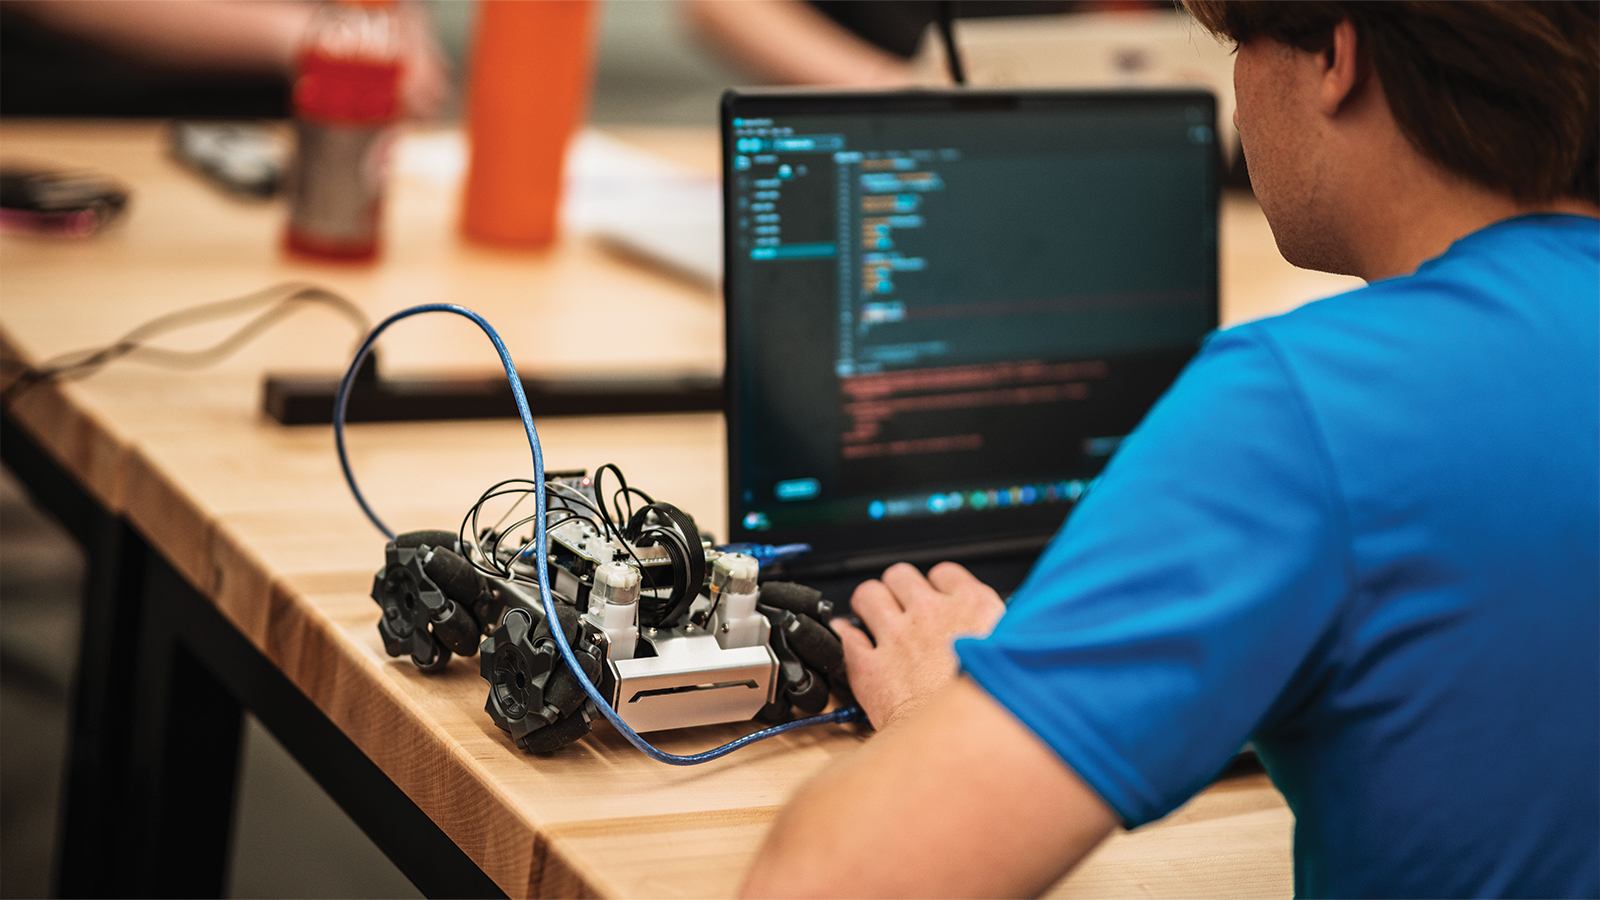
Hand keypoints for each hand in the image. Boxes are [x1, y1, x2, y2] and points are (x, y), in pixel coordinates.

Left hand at [833, 562, 1004, 729]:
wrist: (963, 745)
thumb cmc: (993, 707)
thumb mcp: (1014, 654)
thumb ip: (1002, 630)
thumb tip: (1008, 625)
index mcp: (972, 606)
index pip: (944, 573)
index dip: (937, 585)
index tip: (935, 597)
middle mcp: (930, 613)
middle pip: (900, 576)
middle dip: (898, 588)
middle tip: (899, 603)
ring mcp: (897, 637)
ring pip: (868, 596)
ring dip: (869, 602)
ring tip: (872, 613)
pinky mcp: (870, 666)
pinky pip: (848, 636)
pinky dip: (846, 634)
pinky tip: (850, 636)